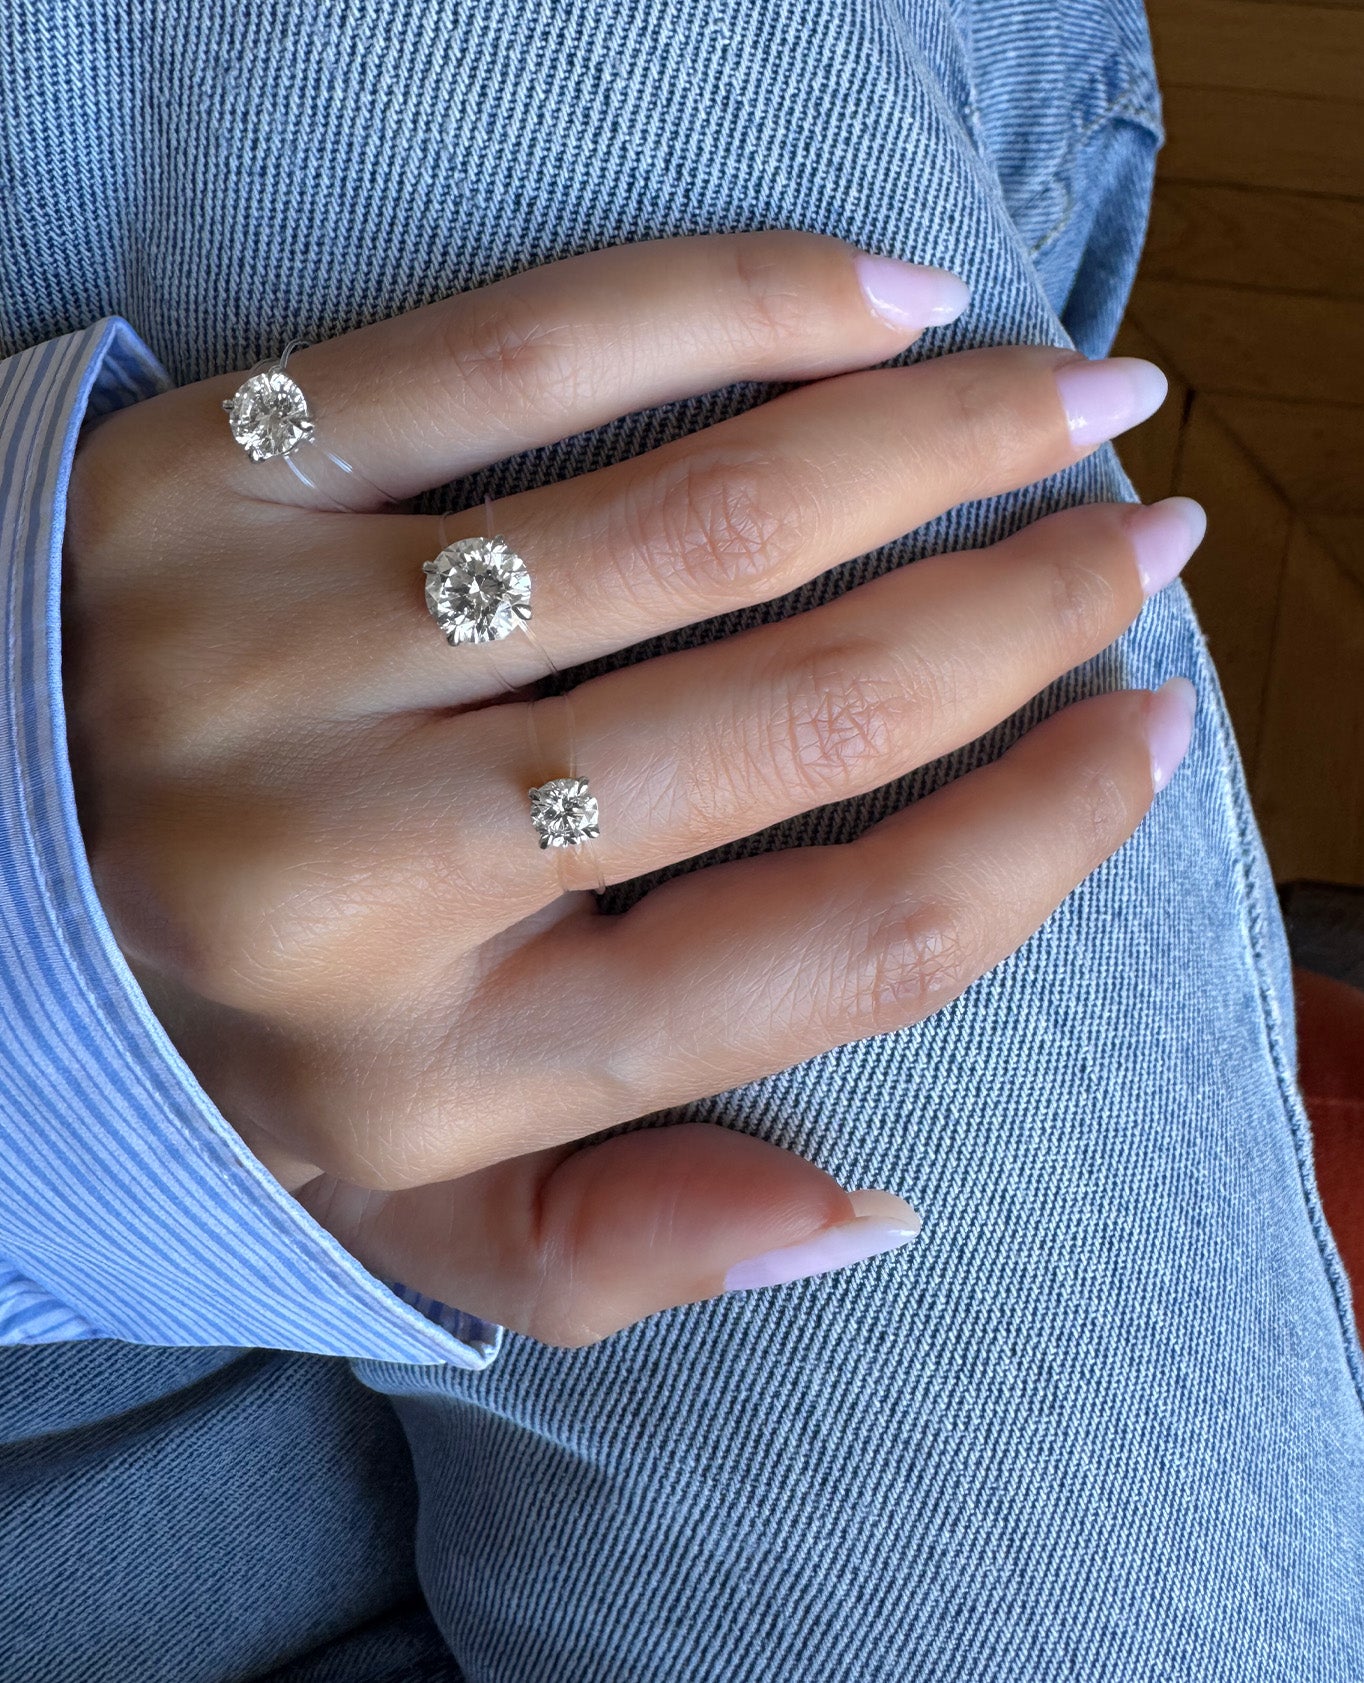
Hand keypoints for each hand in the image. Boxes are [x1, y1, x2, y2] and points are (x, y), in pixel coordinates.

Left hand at [62, 229, 1199, 1344]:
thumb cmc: (206, 1040)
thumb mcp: (394, 1211)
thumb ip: (617, 1241)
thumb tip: (874, 1216)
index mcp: (449, 1070)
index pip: (838, 954)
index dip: (1041, 836)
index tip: (1149, 735)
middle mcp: (374, 878)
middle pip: (805, 718)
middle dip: (1025, 613)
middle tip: (1144, 538)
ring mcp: (284, 660)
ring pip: (699, 523)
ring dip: (934, 440)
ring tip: (1068, 391)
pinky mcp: (215, 482)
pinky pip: (523, 359)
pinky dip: (734, 307)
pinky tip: (880, 300)